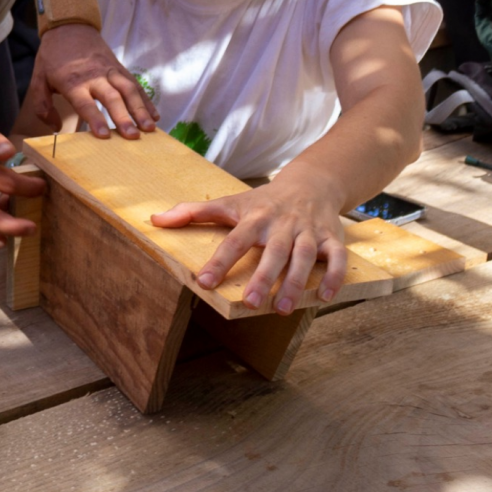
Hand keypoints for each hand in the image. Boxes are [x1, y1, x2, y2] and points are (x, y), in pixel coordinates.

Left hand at [24, 24, 156, 139]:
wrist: (69, 26)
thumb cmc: (53, 57)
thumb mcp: (38, 78)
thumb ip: (42, 105)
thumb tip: (55, 128)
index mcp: (72, 82)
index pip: (85, 103)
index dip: (95, 119)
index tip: (104, 136)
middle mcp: (95, 76)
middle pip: (112, 97)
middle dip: (124, 117)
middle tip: (133, 137)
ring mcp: (110, 71)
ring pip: (128, 90)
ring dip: (140, 109)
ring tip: (149, 129)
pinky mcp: (120, 68)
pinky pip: (135, 84)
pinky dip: (146, 100)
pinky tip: (154, 115)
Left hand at [148, 179, 347, 313]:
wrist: (311, 183)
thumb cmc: (263, 200)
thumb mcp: (229, 202)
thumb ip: (193, 212)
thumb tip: (155, 220)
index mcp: (255, 217)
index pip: (235, 240)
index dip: (219, 261)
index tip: (203, 282)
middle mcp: (282, 224)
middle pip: (273, 251)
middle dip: (262, 276)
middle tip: (250, 303)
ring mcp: (308, 232)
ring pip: (304, 257)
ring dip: (296, 282)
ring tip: (283, 308)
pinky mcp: (331, 239)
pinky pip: (337, 258)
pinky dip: (334, 276)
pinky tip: (325, 297)